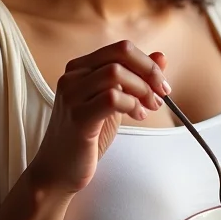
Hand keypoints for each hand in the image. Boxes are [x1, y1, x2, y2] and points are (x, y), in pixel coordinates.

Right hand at [28, 41, 169, 194]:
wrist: (58, 170)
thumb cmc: (86, 136)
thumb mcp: (114, 103)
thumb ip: (134, 79)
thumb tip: (162, 57)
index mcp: (79, 68)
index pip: (120, 49)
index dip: (147, 63)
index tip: (161, 84)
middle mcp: (72, 76)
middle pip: (120, 55)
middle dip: (149, 72)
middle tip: (161, 95)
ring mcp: (71, 95)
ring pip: (116, 73)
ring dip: (142, 90)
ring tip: (147, 108)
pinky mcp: (77, 117)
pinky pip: (112, 98)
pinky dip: (132, 104)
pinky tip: (137, 116)